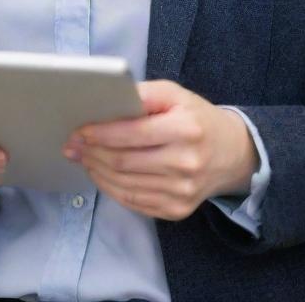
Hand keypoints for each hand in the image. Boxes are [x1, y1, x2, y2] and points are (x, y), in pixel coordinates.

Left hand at [65, 80, 257, 220]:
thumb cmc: (197, 118)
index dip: (101, 133)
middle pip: (124, 161)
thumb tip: (109, 99)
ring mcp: (182, 192)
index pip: (132, 134)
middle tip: (72, 145)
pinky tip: (100, 174)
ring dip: (97, 171)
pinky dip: (111, 188)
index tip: (79, 130)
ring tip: (82, 158)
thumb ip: (144, 94)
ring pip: (125, 184)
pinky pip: (134, 201)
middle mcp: (185, 163)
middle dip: (92, 152)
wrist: (232, 154)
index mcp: (185, 129)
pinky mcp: (177, 210)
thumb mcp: (176, 94)